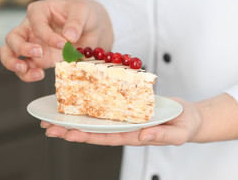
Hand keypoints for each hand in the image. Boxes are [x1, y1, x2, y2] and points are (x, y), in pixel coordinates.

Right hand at [0, 0, 113, 81]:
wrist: (92, 28)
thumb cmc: (84, 14)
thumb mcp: (83, 11)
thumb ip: (75, 22)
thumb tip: (68, 36)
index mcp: (39, 11)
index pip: (36, 23)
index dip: (48, 35)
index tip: (64, 44)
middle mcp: (31, 28)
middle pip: (12, 38)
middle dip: (20, 47)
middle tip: (38, 53)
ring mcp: (33, 45)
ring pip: (10, 54)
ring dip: (13, 63)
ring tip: (24, 69)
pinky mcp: (39, 60)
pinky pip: (26, 68)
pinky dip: (27, 74)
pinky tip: (39, 75)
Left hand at [40, 98, 201, 145]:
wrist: (189, 116)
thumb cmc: (185, 126)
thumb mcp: (178, 134)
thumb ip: (161, 136)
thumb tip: (142, 138)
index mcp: (135, 136)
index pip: (106, 137)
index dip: (86, 136)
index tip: (67, 134)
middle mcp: (126, 127)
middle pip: (95, 129)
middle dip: (72, 129)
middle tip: (48, 127)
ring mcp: (126, 117)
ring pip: (98, 118)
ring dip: (76, 117)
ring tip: (54, 116)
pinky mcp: (128, 106)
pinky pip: (108, 104)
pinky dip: (93, 102)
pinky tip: (80, 98)